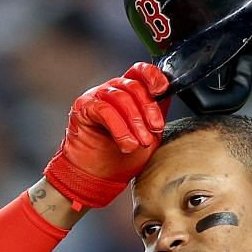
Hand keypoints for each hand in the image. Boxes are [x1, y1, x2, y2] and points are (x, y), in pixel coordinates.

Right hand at [42, 63, 169, 210]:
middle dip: (148, 109)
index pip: (140, 71)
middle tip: (153, 131)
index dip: (152, 76)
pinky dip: (119, 127)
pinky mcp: (83, 108)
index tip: (161, 90)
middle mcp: (111, 90)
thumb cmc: (121, 158)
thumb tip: (168, 95)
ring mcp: (95, 97)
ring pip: (121, 97)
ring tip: (139, 143)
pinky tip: (125, 144)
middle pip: (134, 85)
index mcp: (127, 92)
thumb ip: (156, 114)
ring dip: (134, 122)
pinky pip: (104, 110)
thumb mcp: (149, 134)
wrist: (97, 179)